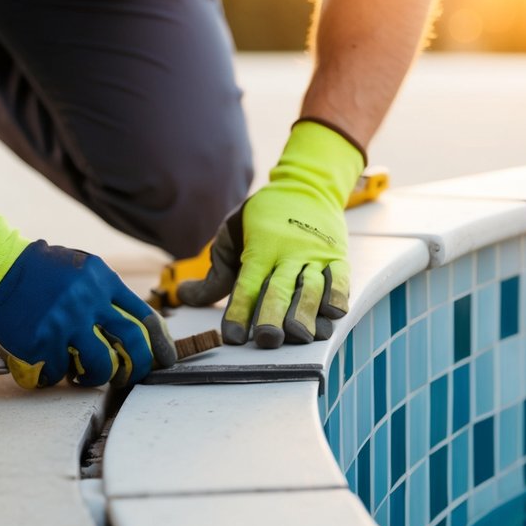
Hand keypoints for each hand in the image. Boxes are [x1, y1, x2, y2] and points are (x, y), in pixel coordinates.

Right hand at [0, 197, 175, 387]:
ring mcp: (64, 324)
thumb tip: (136, 327)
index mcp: (102, 281)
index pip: (145, 318)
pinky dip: (53, 376)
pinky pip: (58, 373)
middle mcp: (87, 302)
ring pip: (100, 367)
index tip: (165, 359)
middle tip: (129, 377)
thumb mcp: (81, 269)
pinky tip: (45, 366)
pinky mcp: (40, 343)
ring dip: (95, 378)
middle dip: (136, 368)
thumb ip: (106, 293)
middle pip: (131, 346)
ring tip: (82, 375)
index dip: (160, 344)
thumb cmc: (37, 270)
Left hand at [177, 119, 363, 347]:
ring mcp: (316, 256)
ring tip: (300, 335)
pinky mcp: (337, 258)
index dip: (239, 311)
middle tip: (268, 339)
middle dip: (274, 316)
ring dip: (306, 313)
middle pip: (281, 289)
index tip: (233, 337)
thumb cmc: (261, 217)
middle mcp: (289, 253)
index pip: (247, 284)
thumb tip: (184, 296)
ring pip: (312, 288)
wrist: (306, 185)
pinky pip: (340, 280)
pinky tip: (331, 316)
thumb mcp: (231, 235)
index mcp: (260, 248)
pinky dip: (337, 297)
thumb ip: (215, 273)